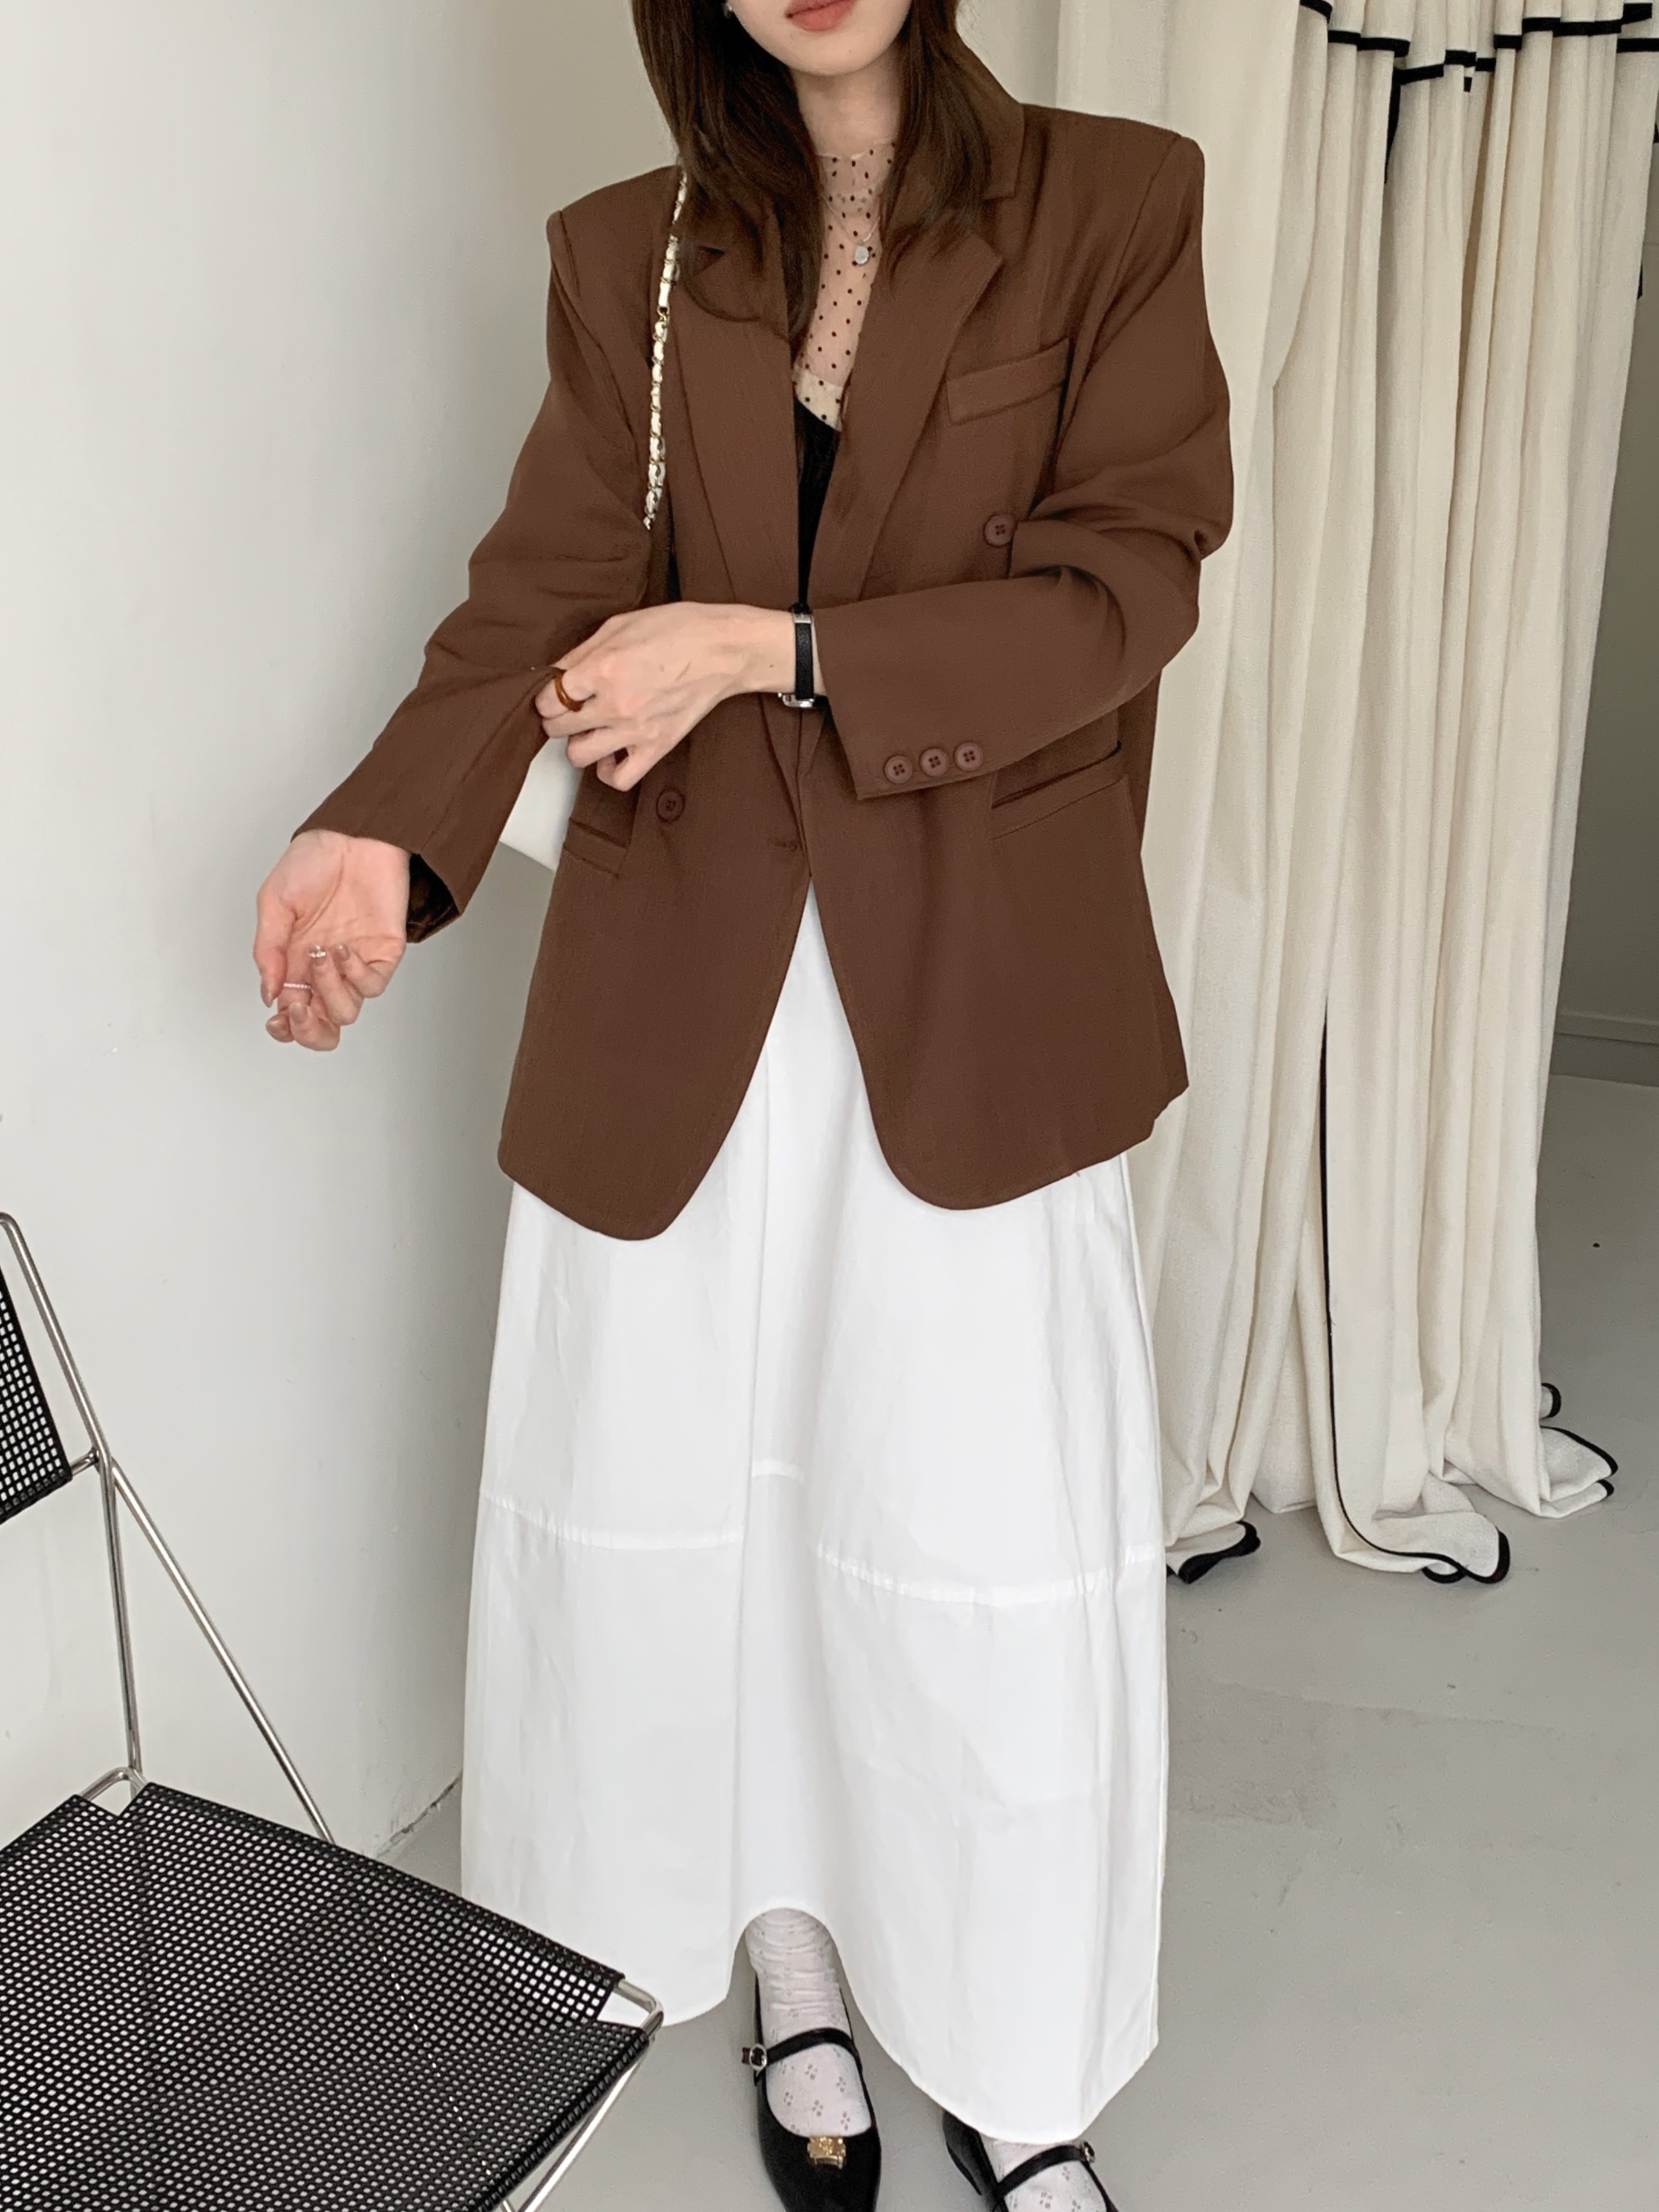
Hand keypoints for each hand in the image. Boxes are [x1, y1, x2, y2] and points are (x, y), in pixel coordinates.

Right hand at [254, 830, 409, 1051]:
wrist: (354, 836)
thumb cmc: (313, 862)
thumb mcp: (274, 903)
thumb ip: (269, 951)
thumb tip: (268, 993)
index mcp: (295, 963)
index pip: (293, 1014)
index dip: (286, 1029)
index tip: (276, 1020)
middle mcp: (325, 970)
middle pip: (324, 1027)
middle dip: (309, 1030)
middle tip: (298, 1007)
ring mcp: (355, 964)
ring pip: (347, 1012)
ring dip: (328, 991)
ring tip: (319, 954)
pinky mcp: (383, 954)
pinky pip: (373, 986)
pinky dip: (355, 975)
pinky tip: (342, 948)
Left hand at [536, 601, 795, 791]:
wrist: (724, 650)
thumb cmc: (678, 629)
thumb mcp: (620, 625)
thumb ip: (582, 652)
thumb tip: (556, 672)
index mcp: (602, 669)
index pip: (548, 697)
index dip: (545, 695)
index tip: (554, 693)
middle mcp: (615, 704)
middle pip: (558, 727)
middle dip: (556, 717)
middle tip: (569, 708)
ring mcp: (636, 730)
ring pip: (578, 755)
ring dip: (577, 743)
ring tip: (589, 729)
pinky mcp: (657, 747)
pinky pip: (619, 778)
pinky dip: (608, 771)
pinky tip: (611, 753)